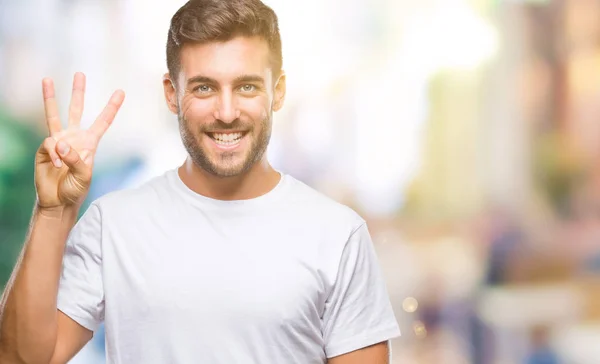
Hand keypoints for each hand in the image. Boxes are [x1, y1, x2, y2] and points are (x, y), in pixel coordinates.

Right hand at [35, 72, 124, 209]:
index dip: (111, 107)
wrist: (57, 200)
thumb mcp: (84, 176)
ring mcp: (58, 141)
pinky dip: (54, 154)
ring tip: (47, 79)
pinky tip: (55, 164)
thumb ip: (75, 159)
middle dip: (78, 92)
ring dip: (50, 97)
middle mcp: (74, 138)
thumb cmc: (75, 189)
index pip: (102, 122)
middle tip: (80, 73)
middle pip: (76, 110)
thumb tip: (61, 143)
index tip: (121, 92)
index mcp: (90, 143)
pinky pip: (49, 143)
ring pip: (54, 115)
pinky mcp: (44, 147)